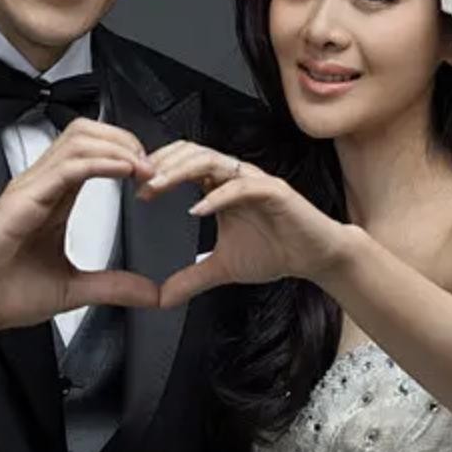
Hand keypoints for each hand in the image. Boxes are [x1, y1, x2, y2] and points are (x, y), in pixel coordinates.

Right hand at [0, 119, 160, 332]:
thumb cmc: (0, 292)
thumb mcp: (72, 290)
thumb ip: (113, 287)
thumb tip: (151, 294)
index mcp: (53, 198)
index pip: (93, 151)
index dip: (126, 153)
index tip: (153, 177)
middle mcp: (42, 184)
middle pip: (87, 133)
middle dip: (126, 139)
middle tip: (154, 166)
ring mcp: (30, 187)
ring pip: (79, 139)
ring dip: (118, 147)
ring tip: (145, 167)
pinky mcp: (22, 199)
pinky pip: (67, 166)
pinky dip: (101, 162)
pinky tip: (125, 171)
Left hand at [137, 140, 350, 308]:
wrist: (315, 257)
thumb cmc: (276, 251)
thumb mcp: (222, 268)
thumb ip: (192, 277)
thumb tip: (162, 298)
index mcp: (220, 186)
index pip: (183, 162)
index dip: (157, 170)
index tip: (136, 189)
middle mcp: (235, 177)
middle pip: (192, 153)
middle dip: (162, 165)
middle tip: (140, 184)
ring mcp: (254, 181)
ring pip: (212, 161)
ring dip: (181, 171)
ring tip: (158, 186)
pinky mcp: (275, 191)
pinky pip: (242, 186)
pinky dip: (217, 195)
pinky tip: (197, 209)